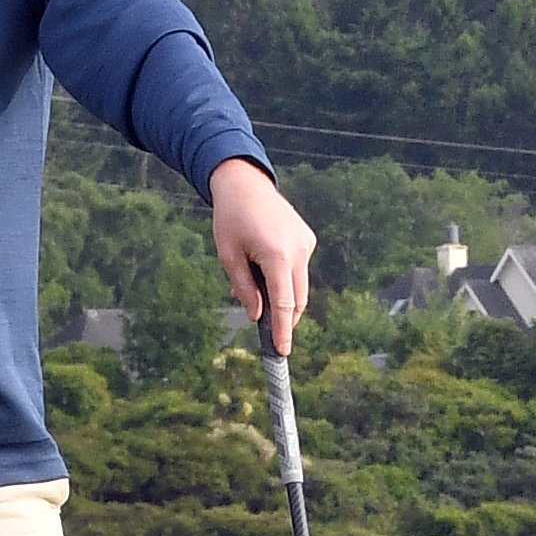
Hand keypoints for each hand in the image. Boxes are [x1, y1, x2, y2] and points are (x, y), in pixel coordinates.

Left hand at [210, 158, 315, 356]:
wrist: (245, 183)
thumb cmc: (231, 218)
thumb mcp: (228, 256)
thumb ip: (244, 289)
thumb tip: (256, 315)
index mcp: (277, 256)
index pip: (283, 304)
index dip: (282, 331)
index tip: (282, 351)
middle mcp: (298, 250)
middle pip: (297, 300)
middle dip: (283, 319)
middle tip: (265, 331)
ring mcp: (306, 244)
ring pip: (299, 286)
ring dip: (282, 297)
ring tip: (253, 285)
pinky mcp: (307, 239)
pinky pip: (298, 269)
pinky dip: (284, 278)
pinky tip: (263, 266)